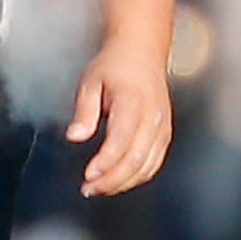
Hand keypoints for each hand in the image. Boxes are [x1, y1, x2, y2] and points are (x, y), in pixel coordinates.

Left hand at [65, 38, 171, 197]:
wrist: (142, 51)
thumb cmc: (115, 64)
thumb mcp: (90, 81)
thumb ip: (83, 111)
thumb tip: (75, 136)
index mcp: (133, 101)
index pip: (121, 141)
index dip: (105, 163)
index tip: (87, 176)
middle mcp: (152, 116)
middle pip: (135, 159)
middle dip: (111, 180)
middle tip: (89, 189)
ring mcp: (162, 126)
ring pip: (147, 166)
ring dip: (123, 183)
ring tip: (100, 188)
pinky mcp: (165, 133)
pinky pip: (155, 162)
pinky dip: (138, 177)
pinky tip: (120, 180)